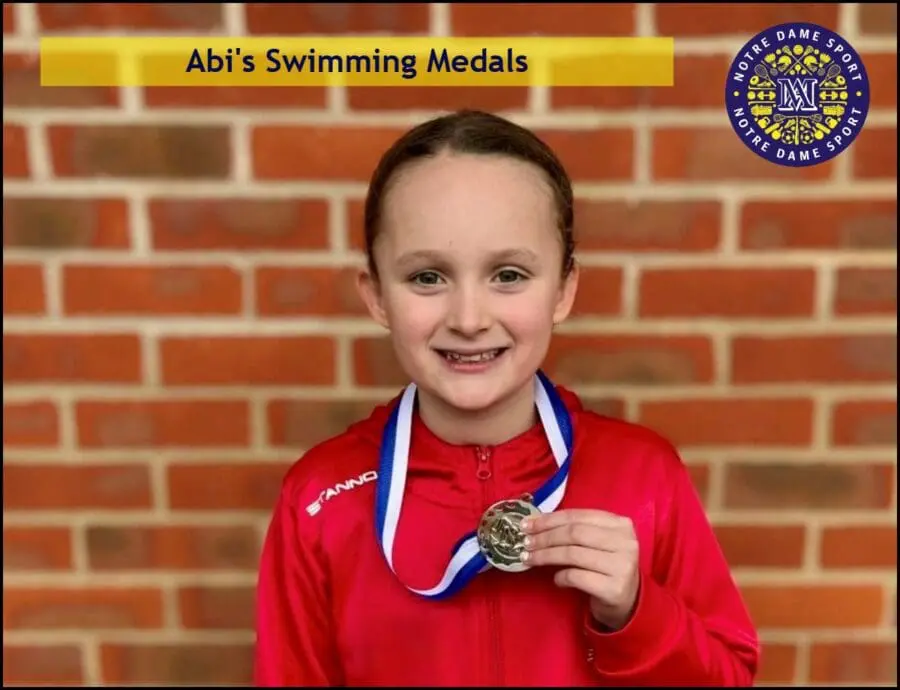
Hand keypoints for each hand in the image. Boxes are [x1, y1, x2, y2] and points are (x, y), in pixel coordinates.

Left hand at [521, 509, 639, 630]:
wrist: (629, 602)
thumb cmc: (607, 566)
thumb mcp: (598, 543)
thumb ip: (576, 530)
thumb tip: (535, 523)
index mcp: (620, 524)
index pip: (578, 516)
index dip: (549, 519)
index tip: (527, 524)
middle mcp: (625, 542)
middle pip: (574, 534)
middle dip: (545, 537)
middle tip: (525, 542)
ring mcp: (622, 566)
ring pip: (573, 554)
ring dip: (546, 556)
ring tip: (530, 559)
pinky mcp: (614, 589)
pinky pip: (576, 577)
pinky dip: (560, 576)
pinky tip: (556, 579)